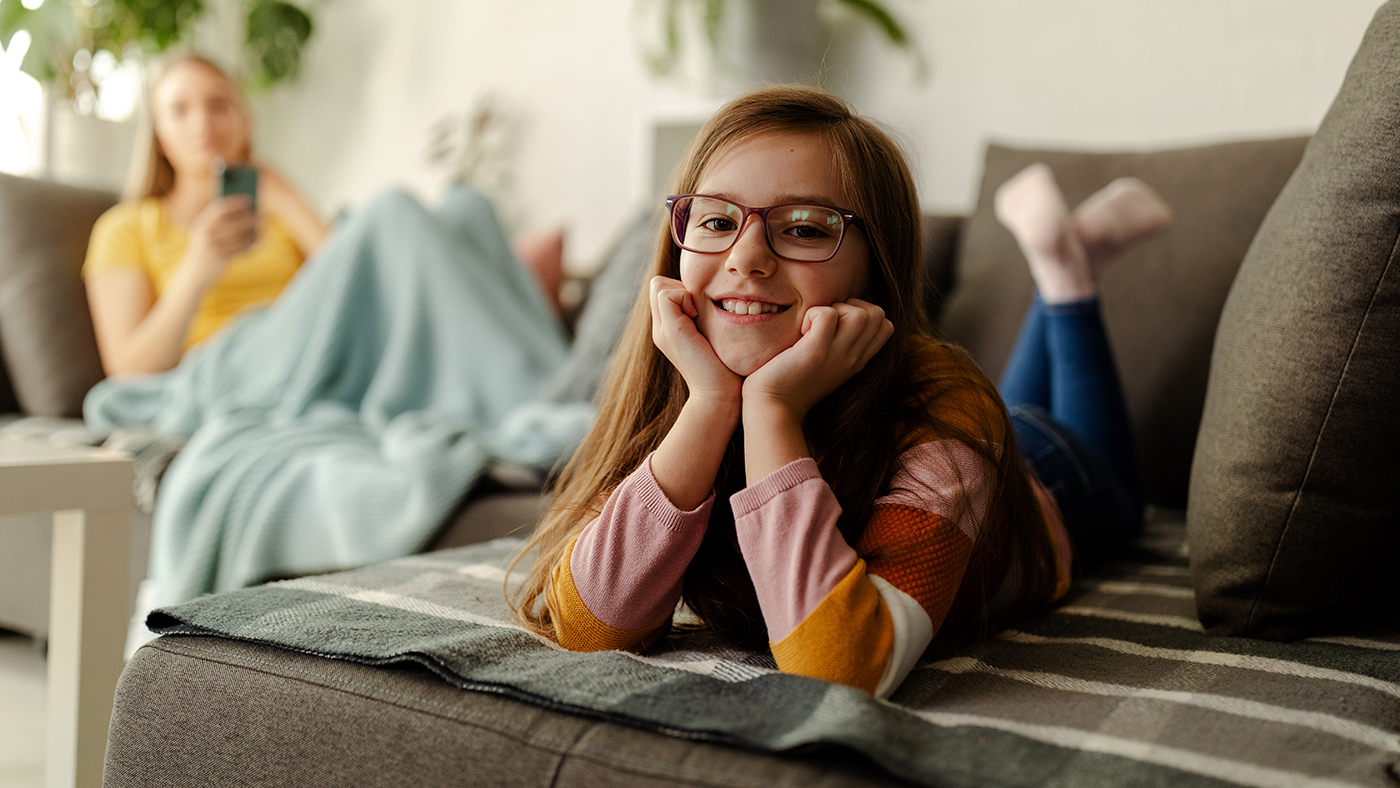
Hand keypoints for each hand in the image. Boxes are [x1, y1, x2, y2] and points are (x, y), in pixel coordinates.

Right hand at [182, 195, 257, 285]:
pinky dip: (251, 244)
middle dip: (249, 218)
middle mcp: (205, 234)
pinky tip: (259, 241)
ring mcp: (212, 247)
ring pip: (239, 237)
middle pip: (232, 222)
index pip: (219, 209)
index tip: (248, 199)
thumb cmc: (205, 250)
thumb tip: (245, 212)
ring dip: (254, 232)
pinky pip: (240, 249)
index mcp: (201, 224)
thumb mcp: (206, 235)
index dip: (234, 203)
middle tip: (263, 215)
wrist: (195, 274)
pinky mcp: (220, 259)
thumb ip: (219, 223)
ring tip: (265, 230)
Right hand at [649, 276, 741, 402]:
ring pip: (659, 286)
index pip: (663, 289)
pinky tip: (698, 317)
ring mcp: (662, 330)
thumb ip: (706, 317)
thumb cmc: (727, 367)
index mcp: (669, 329)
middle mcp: (661, 329)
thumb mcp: (713, 335)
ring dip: (683, 292)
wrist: (721, 394)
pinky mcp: (672, 331)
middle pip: (657, 285)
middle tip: (699, 310)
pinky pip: (667, 294)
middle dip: (680, 288)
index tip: (701, 309)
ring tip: (699, 315)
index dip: (681, 289)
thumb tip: (715, 294)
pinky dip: (685, 298)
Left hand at [742, 298, 893, 420]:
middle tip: (826, 323)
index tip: (837, 324)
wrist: (772, 407)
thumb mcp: (826, 363)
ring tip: (814, 327)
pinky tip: (800, 332)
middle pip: (878, 315)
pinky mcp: (816, 351)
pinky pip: (827, 314)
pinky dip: (812, 313)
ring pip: (861, 313)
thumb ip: (839, 343)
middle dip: (853, 306)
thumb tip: (837, 314)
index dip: (864, 313)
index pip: (885, 326)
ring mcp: (838, 355)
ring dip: (835, 309)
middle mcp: (853, 358)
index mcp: (857, 361)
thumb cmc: (790, 382)